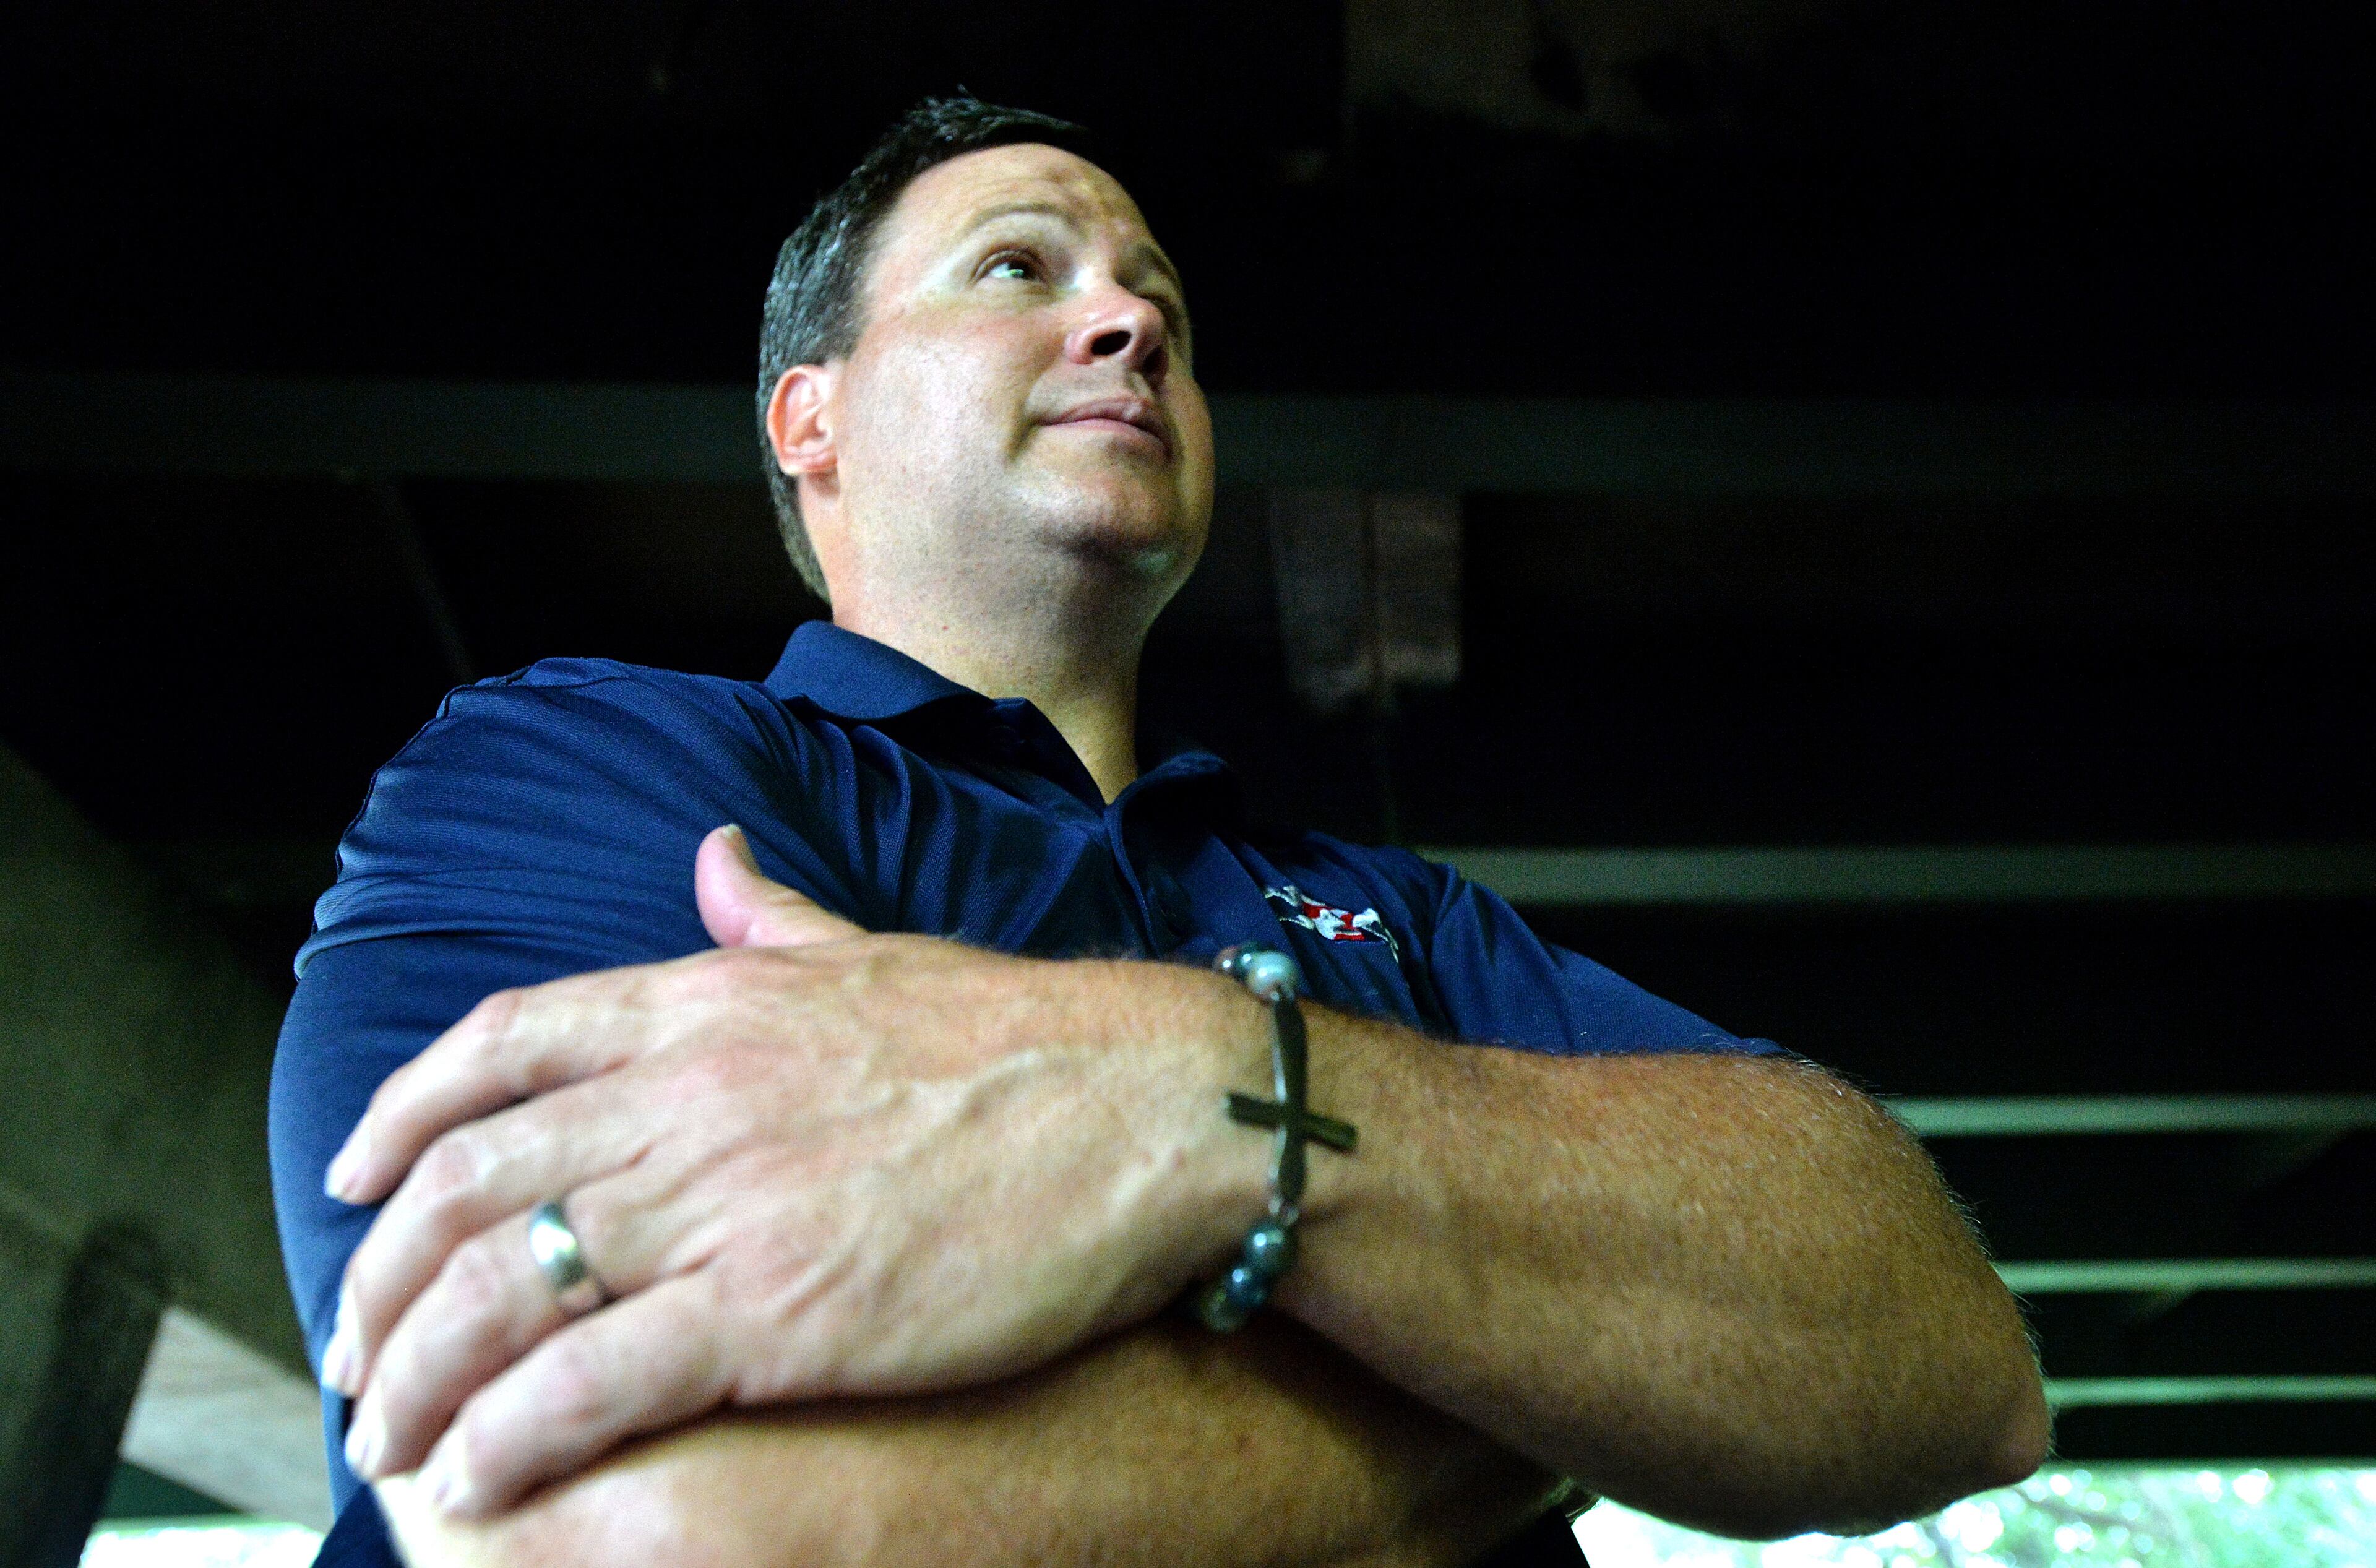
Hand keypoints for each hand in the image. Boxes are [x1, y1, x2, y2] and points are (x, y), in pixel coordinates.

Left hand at [321, 826, 1261, 1518]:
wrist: (1151, 1107)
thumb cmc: (1027, 1038)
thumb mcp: (878, 954)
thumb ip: (772, 920)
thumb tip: (716, 856)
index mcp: (708, 1003)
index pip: (499, 1046)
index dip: (398, 1115)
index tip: (349, 1181)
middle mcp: (689, 1093)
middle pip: (470, 1184)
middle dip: (382, 1279)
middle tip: (357, 1353)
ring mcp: (727, 1201)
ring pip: (505, 1288)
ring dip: (420, 1375)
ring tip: (394, 1437)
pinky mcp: (777, 1310)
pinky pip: (592, 1382)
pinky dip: (511, 1437)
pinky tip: (478, 1480)